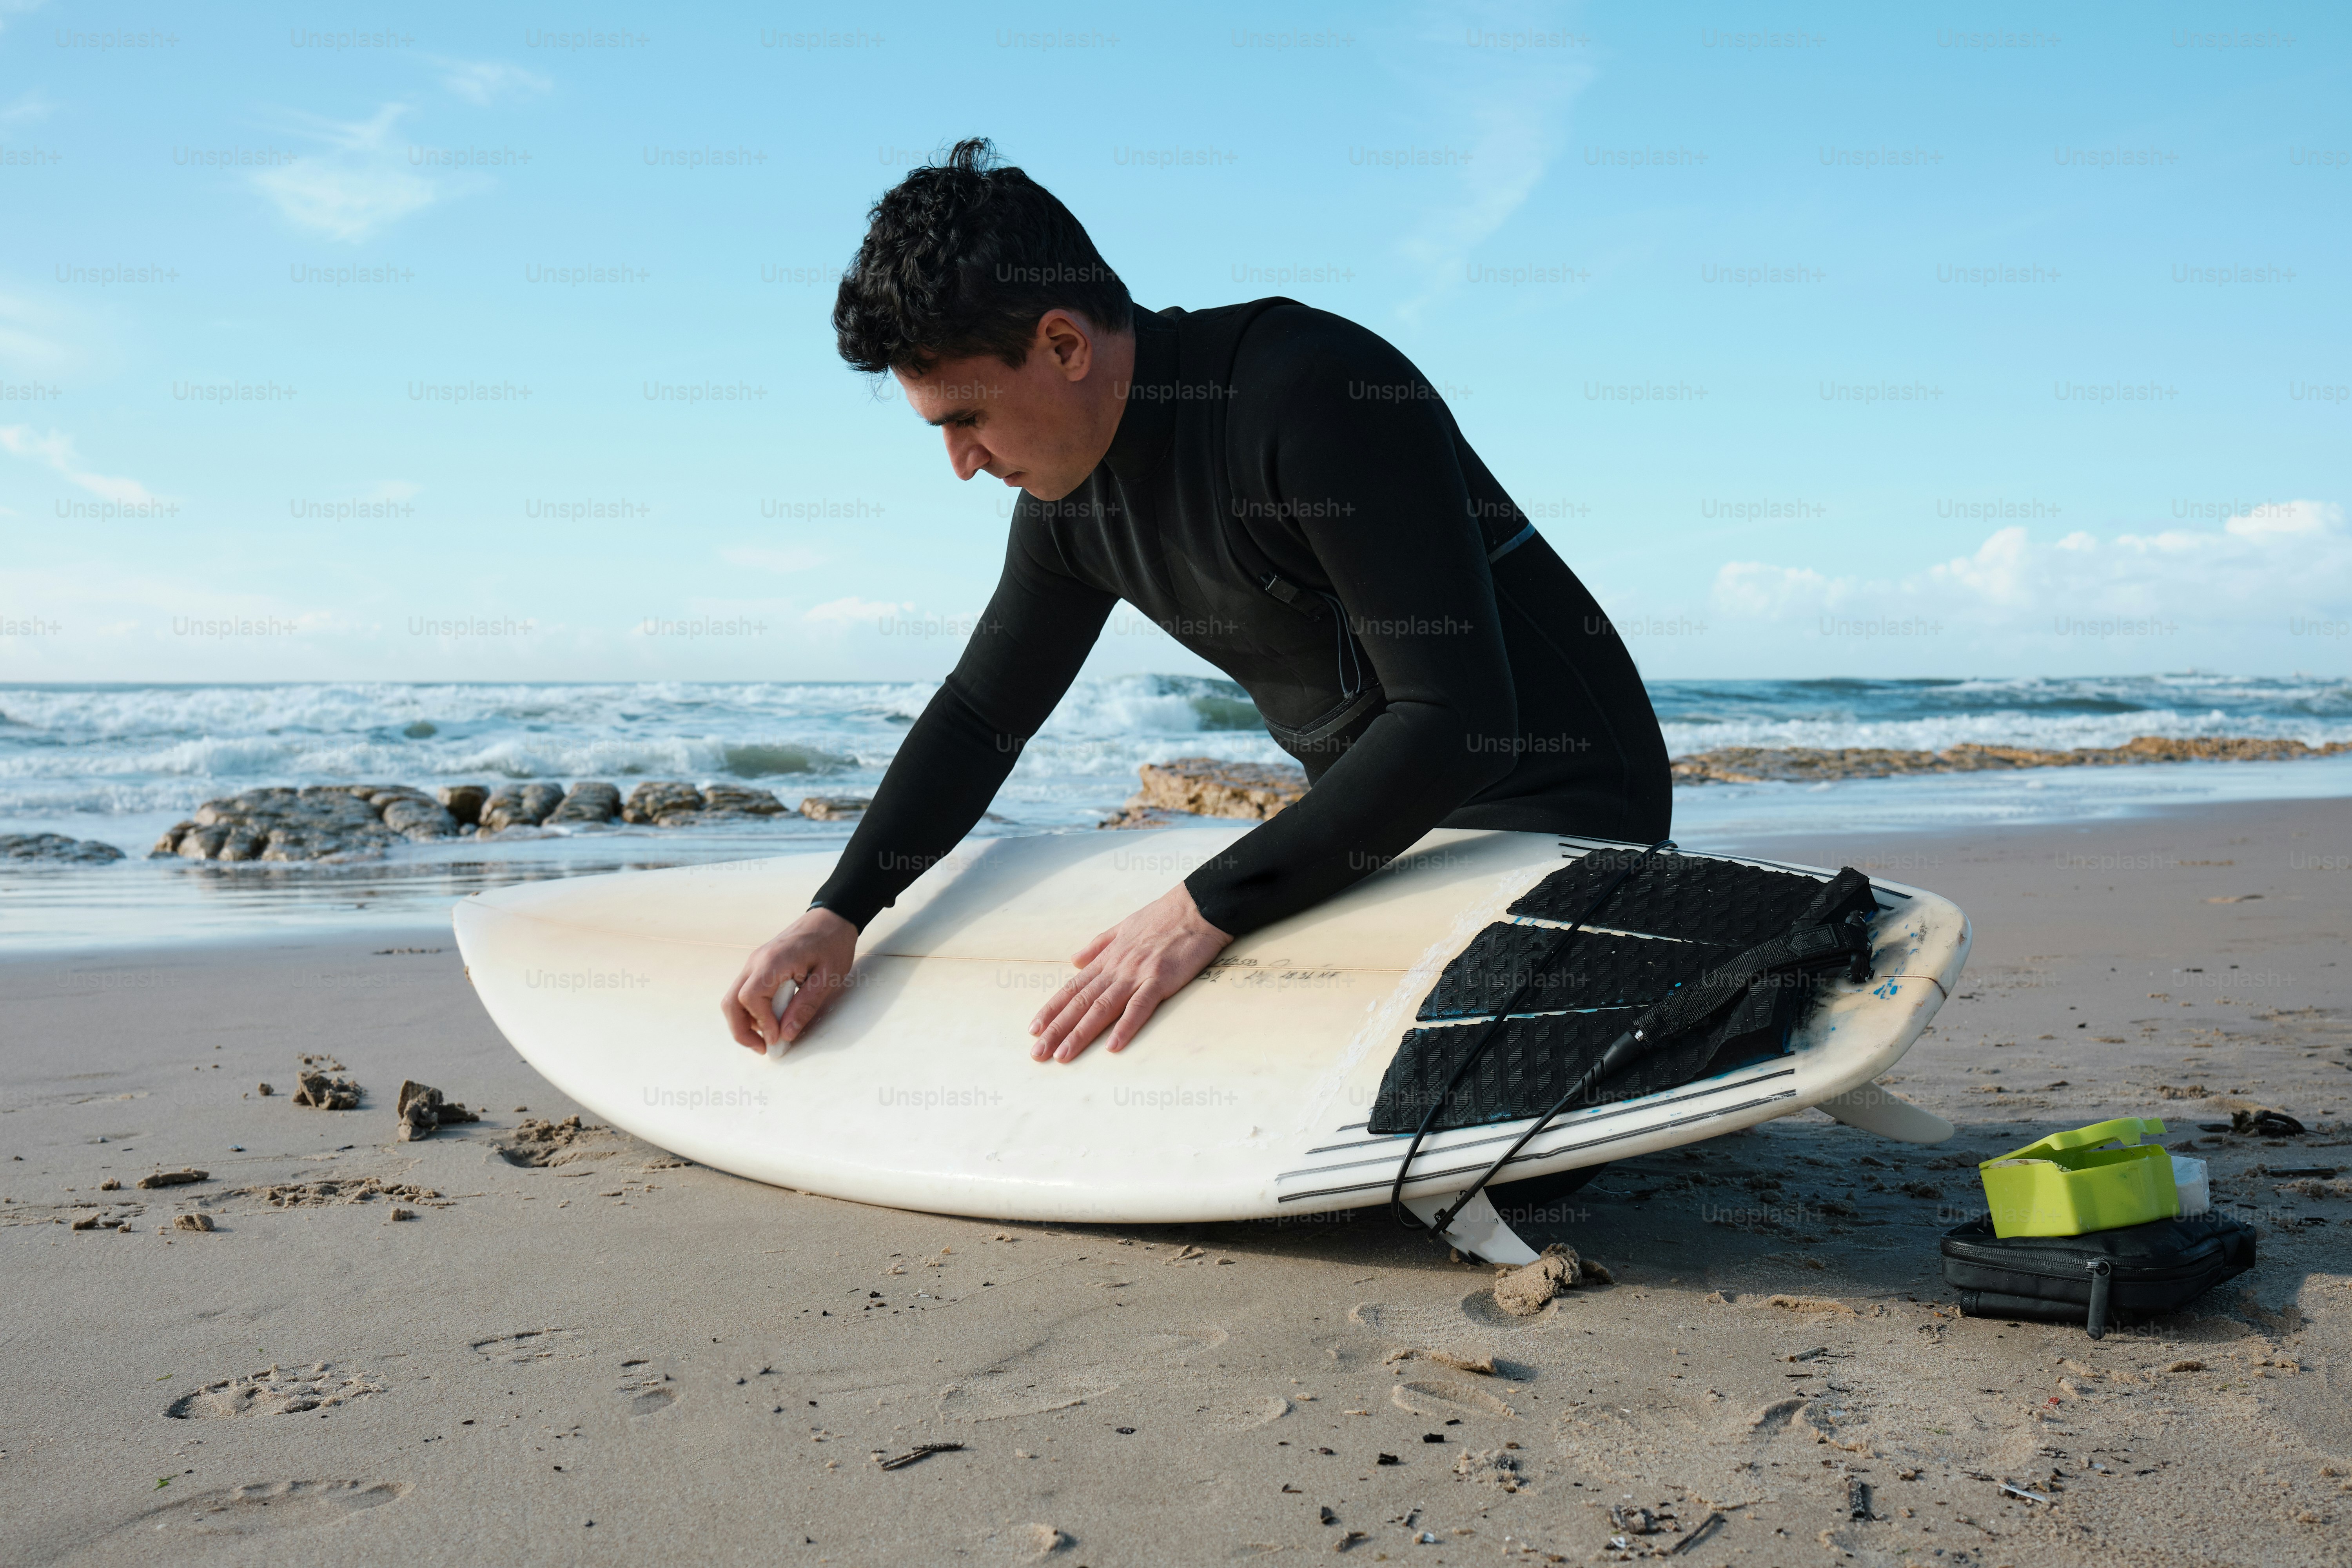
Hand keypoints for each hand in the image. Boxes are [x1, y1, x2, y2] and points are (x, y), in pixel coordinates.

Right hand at [721, 906, 858, 1053]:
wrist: (831, 918)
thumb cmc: (832, 944)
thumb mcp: (829, 977)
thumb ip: (805, 1005)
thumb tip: (785, 1034)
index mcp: (773, 962)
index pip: (750, 998)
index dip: (761, 1023)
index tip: (779, 1038)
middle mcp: (756, 961)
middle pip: (731, 1001)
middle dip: (741, 1030)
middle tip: (763, 1049)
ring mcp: (754, 963)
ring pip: (733, 999)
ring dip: (745, 1022)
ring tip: (769, 1038)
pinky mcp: (758, 967)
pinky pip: (744, 992)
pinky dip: (751, 1011)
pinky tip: (771, 1021)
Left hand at [1029, 883, 1232, 1062]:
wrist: (1196, 907)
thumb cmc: (1162, 917)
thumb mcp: (1123, 926)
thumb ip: (1098, 945)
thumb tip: (1075, 960)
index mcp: (1107, 959)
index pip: (1073, 989)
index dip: (1052, 1010)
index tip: (1034, 1029)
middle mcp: (1116, 968)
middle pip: (1080, 1003)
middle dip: (1057, 1029)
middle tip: (1038, 1053)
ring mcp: (1137, 974)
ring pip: (1102, 1007)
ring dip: (1081, 1033)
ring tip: (1063, 1054)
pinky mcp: (1160, 979)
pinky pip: (1140, 1006)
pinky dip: (1125, 1026)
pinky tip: (1113, 1046)